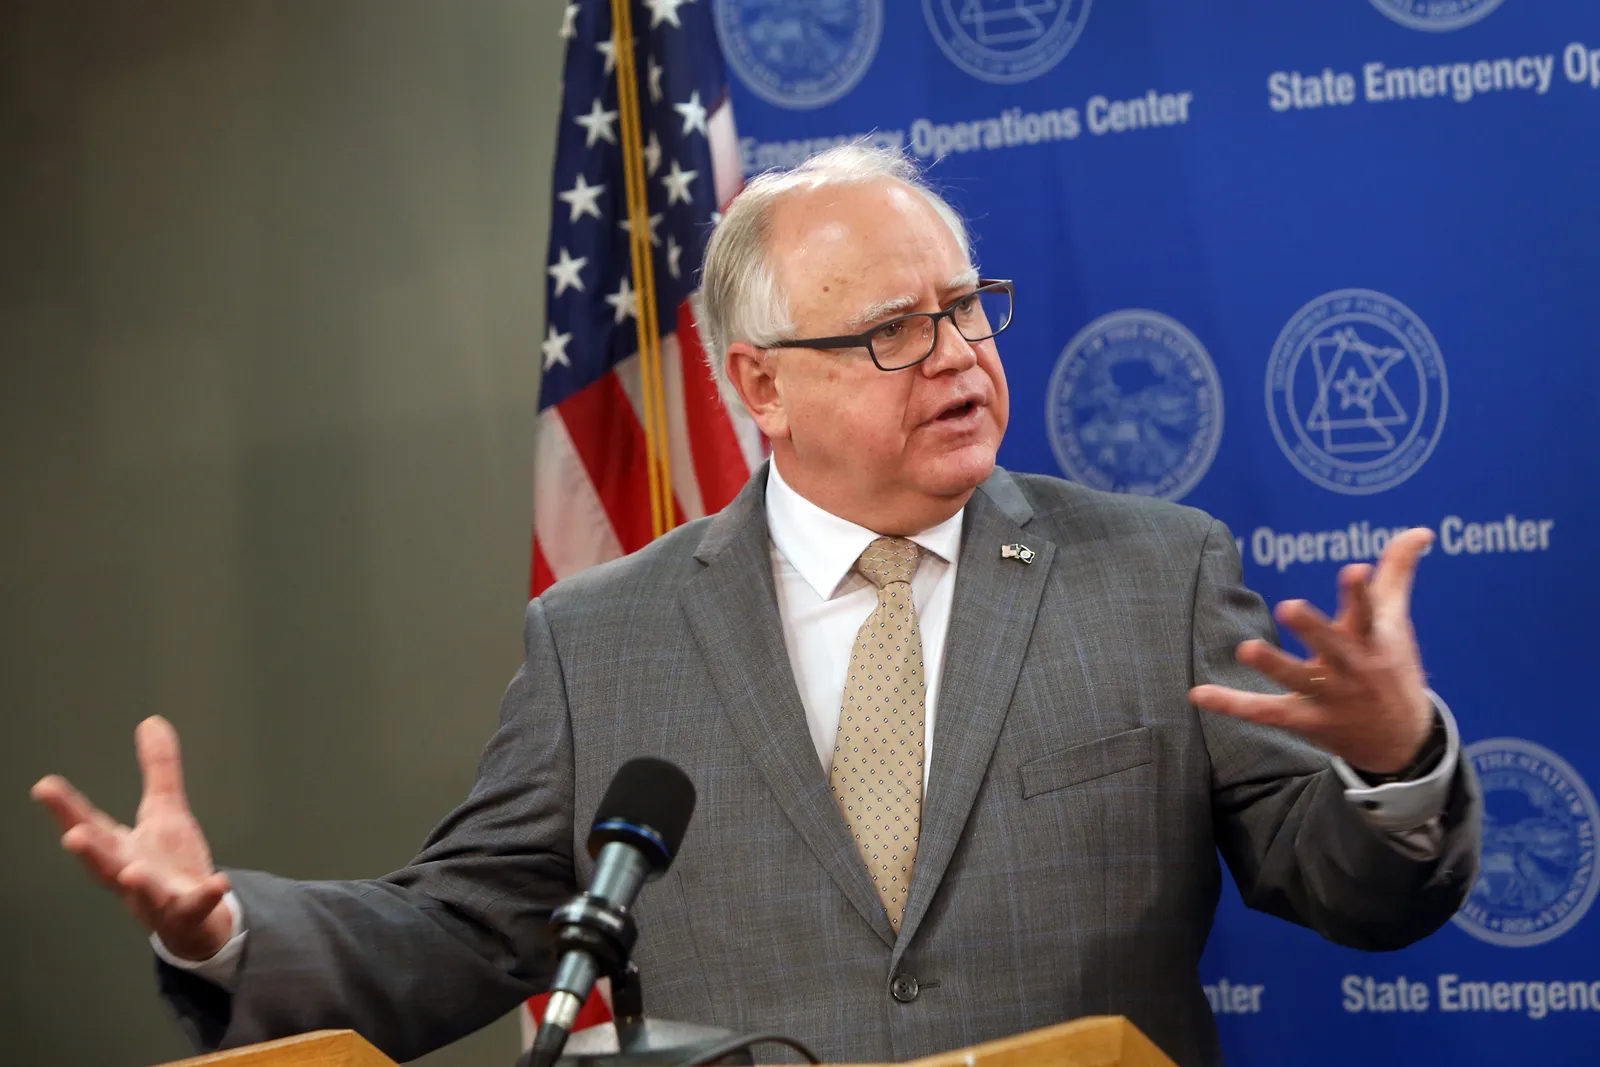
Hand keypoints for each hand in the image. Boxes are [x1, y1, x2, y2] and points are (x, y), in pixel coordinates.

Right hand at [32, 716, 233, 960]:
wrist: (195, 919)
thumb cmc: (168, 865)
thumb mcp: (165, 810)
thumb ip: (158, 769)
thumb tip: (151, 721)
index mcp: (120, 849)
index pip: (88, 824)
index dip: (65, 807)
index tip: (44, 786)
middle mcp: (131, 875)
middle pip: (104, 864)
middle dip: (89, 852)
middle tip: (73, 837)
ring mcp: (158, 898)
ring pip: (144, 893)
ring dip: (138, 883)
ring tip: (132, 871)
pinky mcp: (189, 913)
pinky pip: (198, 906)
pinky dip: (207, 895)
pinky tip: (218, 882)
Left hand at [1190, 528, 1435, 774]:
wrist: (1401, 741)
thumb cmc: (1391, 666)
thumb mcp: (1394, 622)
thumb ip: (1397, 572)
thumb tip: (1421, 529)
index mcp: (1372, 640)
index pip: (1368, 612)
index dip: (1360, 593)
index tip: (1355, 569)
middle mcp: (1351, 668)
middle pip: (1333, 646)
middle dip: (1314, 628)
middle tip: (1290, 606)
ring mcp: (1329, 697)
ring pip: (1297, 680)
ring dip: (1273, 664)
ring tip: (1245, 648)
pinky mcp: (1306, 720)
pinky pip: (1265, 712)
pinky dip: (1232, 704)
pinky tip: (1197, 694)